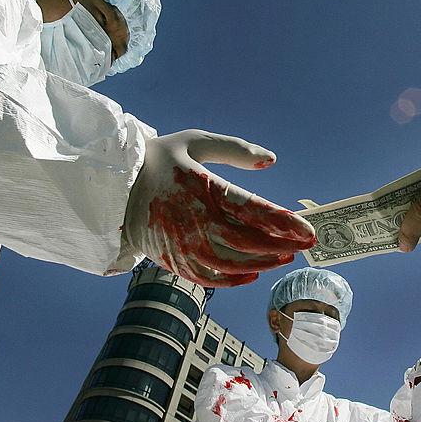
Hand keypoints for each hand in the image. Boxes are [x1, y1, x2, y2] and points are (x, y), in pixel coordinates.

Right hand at [122, 130, 316, 286]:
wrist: (111, 187)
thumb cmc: (159, 159)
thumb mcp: (194, 141)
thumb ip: (234, 148)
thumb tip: (271, 160)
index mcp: (202, 188)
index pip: (252, 209)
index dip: (284, 222)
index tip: (308, 230)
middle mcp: (194, 220)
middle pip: (248, 241)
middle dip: (281, 245)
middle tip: (304, 245)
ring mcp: (182, 245)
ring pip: (232, 263)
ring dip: (263, 263)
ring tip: (283, 257)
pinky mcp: (173, 261)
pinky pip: (209, 278)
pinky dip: (234, 280)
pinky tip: (253, 274)